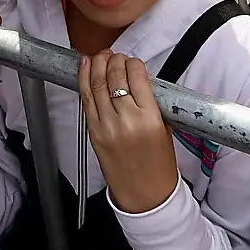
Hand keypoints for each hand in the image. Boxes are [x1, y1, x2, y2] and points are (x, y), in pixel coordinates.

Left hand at [81, 51, 180, 213]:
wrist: (144, 194)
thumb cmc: (159, 165)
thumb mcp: (165, 130)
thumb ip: (152, 104)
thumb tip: (138, 80)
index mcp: (149, 119)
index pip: (137, 78)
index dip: (133, 64)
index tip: (134, 62)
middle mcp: (126, 120)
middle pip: (114, 78)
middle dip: (114, 61)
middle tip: (116, 55)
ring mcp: (106, 126)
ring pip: (97, 85)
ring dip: (98, 65)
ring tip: (101, 56)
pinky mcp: (93, 132)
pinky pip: (86, 100)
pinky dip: (84, 80)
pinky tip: (85, 68)